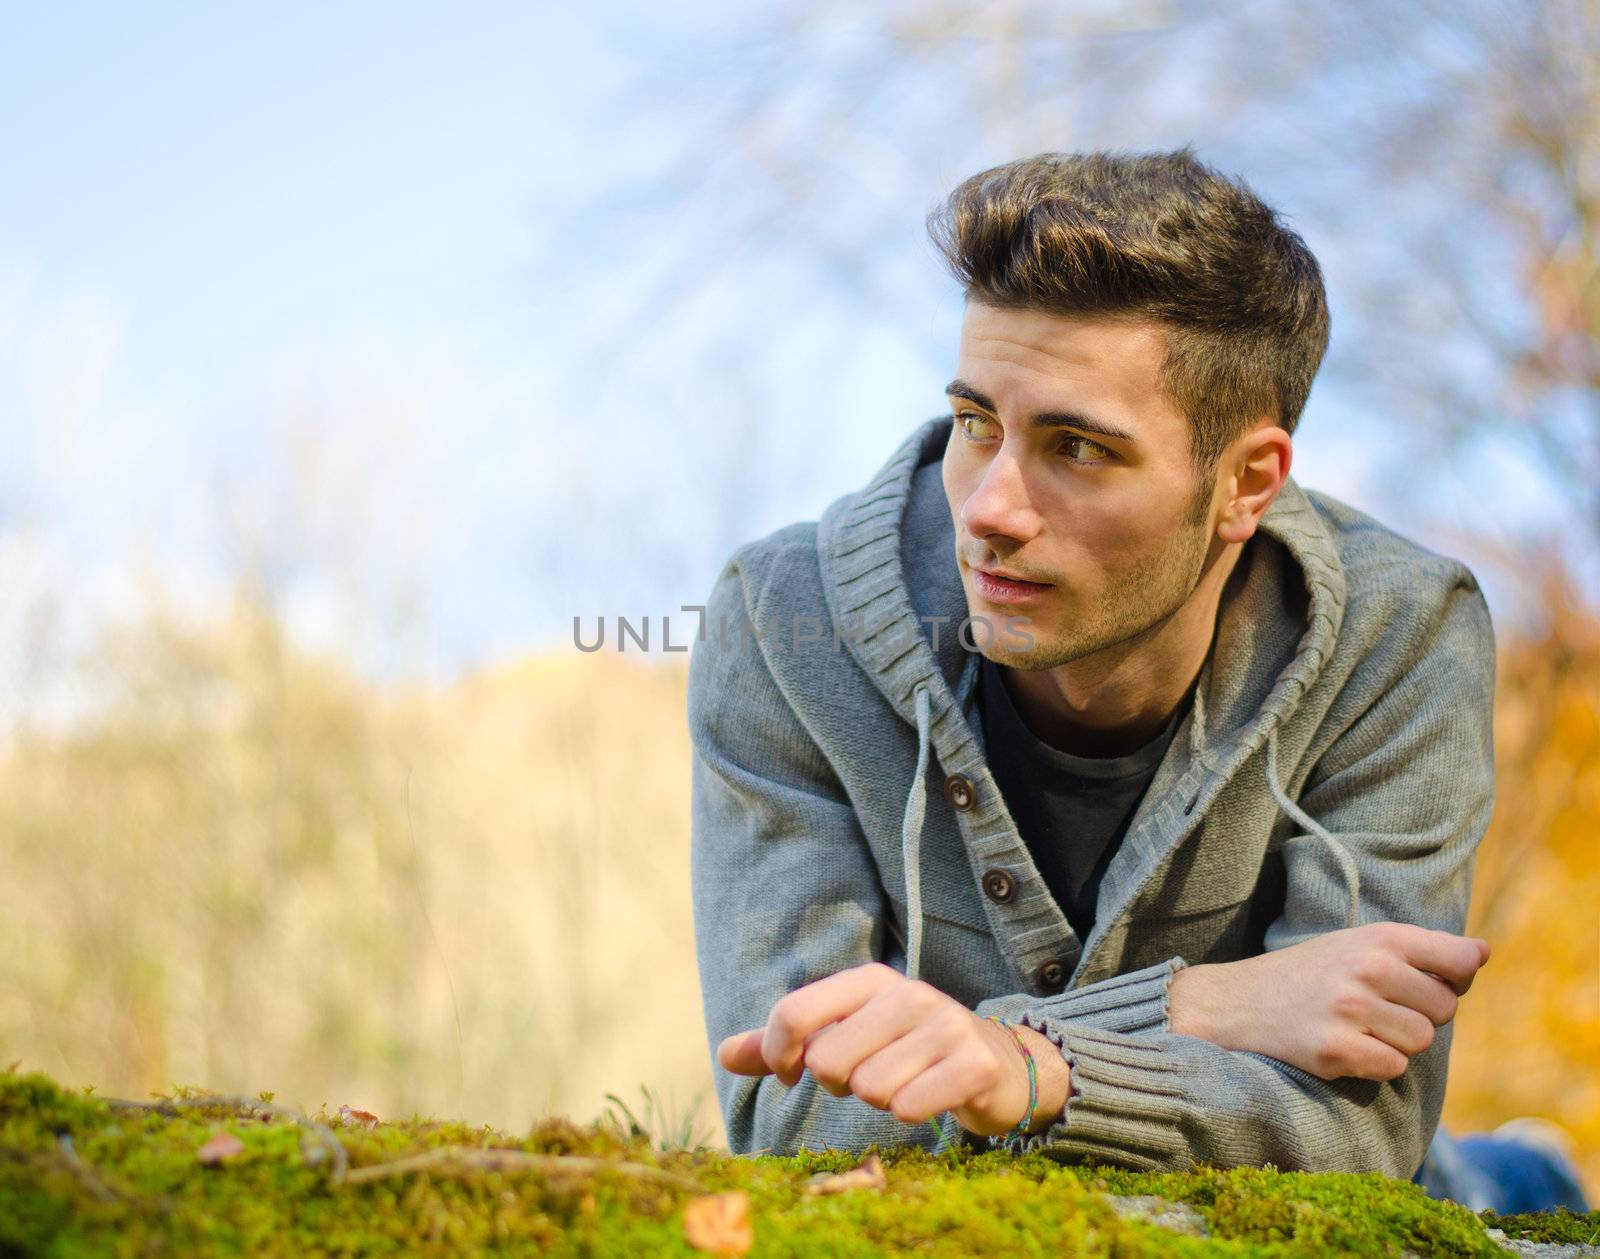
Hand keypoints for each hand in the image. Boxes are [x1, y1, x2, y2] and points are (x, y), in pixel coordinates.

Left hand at [716, 962, 1058, 1137]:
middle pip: (827, 1060)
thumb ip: (783, 1044)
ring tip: (905, 1083)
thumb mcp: (847, 1035)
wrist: (999, 1065)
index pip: (793, 1012)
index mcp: (869, 980)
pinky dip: (911, 1113)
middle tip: (868, 1077)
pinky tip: (930, 1098)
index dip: (778, 1054)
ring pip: (869, 1088)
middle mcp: (907, 993)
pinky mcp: (972, 1063)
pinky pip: (909, 1106)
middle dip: (840, 1083)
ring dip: (880, 1100)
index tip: (791, 1074)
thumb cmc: (907, 1051)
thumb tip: (723, 1055)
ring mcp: (943, 1025)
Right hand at [1168, 922, 1489, 1081]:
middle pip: (1444, 1009)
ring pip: (1421, 1041)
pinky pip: (1393, 1068)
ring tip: (1354, 1028)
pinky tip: (1342, 1048)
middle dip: (1418, 1016)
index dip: (1454, 980)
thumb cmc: (1304, 975)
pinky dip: (1374, 1066)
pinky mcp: (1337, 1049)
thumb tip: (1483, 953)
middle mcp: (1368, 967)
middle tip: (1373, 1010)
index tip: (1424, 983)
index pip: (1461, 960)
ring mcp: (1352, 1008)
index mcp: (1379, 936)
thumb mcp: (1357, 945)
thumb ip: (1419, 949)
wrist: (1231, 1004)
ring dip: (1395, 1043)